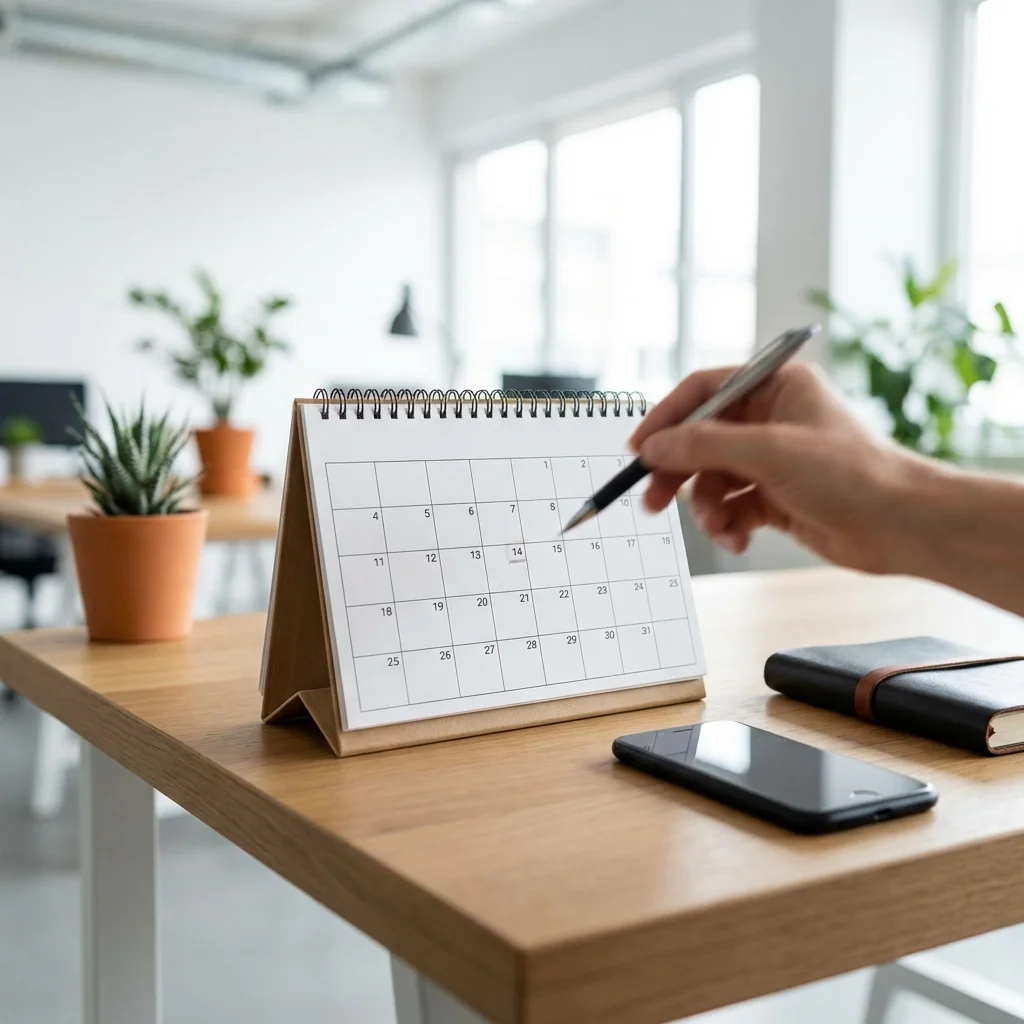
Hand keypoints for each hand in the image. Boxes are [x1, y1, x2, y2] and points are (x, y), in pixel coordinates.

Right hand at [629, 362, 921, 573]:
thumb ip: (703, 446)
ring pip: (713, 480)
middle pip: (700, 440)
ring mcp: (773, 460)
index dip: (666, 419)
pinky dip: (729, 525)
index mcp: (774, 386)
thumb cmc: (850, 474)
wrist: (902, 527)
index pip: (702, 392)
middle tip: (652, 501)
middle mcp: (771, 418)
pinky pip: (732, 507)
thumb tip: (653, 446)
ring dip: (708, 507)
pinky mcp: (776, 498)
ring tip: (719, 527)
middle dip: (678, 473)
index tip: (638, 450)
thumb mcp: (768, 452)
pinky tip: (739, 539)